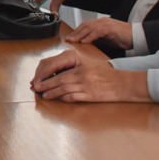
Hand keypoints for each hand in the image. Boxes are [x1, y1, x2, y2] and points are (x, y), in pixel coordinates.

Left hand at [29, 50, 151, 103]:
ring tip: (43, 95)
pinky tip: (56, 99)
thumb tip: (52, 73)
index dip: (43, 73)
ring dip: (51, 93)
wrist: (123, 83)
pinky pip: (71, 96)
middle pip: (56, 78)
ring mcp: (85, 83)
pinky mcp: (89, 94)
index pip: (54, 64)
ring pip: (62, 88)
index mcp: (78, 60)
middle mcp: (80, 71)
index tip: (37, 78)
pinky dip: (62, 98)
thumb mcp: (87, 64)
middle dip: (44, 84)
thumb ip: (71, 67)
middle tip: (35, 88)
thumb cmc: (105, 73)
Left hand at [65, 17, 132, 49]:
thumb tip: (87, 43)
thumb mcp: (107, 39)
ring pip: (89, 28)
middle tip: (67, 39)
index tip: (69, 38)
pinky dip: (90, 37)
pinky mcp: (110, 29)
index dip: (76, 32)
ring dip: (80, 35)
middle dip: (75, 33)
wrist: (137, 36)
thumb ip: (98, 39)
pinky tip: (84, 42)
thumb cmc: (124, 38)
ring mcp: (106, 24)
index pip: (85, 26)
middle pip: (85, 26)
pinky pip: (98, 32)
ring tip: (73, 41)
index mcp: (100, 23)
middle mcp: (102, 22)